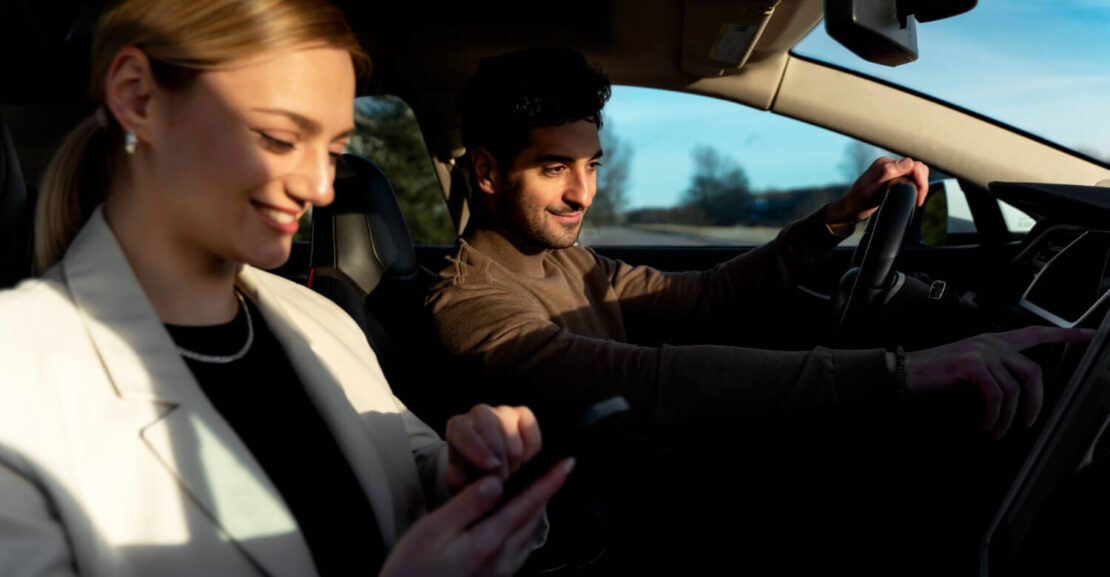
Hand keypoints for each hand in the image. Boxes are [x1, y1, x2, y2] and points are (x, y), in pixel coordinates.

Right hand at [380, 459, 574, 576]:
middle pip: (532, 519)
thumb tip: (496, 482)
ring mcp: (500, 573)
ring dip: (536, 510)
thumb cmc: (410, 570)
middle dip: (545, 493)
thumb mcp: (432, 531)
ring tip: (539, 490)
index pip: (526, 504)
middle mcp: (501, 560)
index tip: (568, 463)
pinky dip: (524, 528)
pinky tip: (516, 522)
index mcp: (487, 542)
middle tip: (555, 470)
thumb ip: (467, 505)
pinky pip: (519, 549)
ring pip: (528, 535)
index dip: (548, 482)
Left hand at [445, 404, 542, 490]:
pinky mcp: (524, 415)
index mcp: (458, 427)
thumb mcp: (460, 480)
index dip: (479, 451)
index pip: (466, 434)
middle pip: (493, 433)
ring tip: (509, 475)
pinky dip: (530, 455)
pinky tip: (522, 465)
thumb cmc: (470, 473)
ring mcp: (503, 411)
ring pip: (513, 436)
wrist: (486, 467)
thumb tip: (454, 477)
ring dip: (514, 461)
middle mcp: (480, 413)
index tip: (492, 468)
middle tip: (502, 482)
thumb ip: (456, 478)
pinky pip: (532, 436)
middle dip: (500, 460)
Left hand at [826, 156, 928, 224]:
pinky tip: (912, 197)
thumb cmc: (858, 202)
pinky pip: (910, 179)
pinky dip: (915, 187)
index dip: (920, 181)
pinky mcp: (892, 179)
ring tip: (916, 199)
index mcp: (885, 164)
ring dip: (920, 185)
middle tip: (918, 201)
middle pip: (917, 168)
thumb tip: (907, 162)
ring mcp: (891, 172)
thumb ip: (887, 173)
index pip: (914, 166)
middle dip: (922, 184)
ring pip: (916, 173)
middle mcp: (888, 165)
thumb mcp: (871, 189)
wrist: (848, 211)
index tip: (918, 198)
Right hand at [904, 326, 1094, 438]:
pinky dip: (993, 415)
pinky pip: (996, 395)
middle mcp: (990, 343)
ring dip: (1007, 417)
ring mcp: (982, 352)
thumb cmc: (935, 375)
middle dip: (1036, 402)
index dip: (1065, 335)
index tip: (1089, 336)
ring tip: (996, 429)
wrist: (906, 373)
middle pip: (1033, 371)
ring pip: (1014, 389)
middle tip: (1027, 422)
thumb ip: (994, 372)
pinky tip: (986, 423)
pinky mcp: (971, 365)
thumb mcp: (970, 369)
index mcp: (993, 341)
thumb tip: (1016, 395)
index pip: (1036, 333)